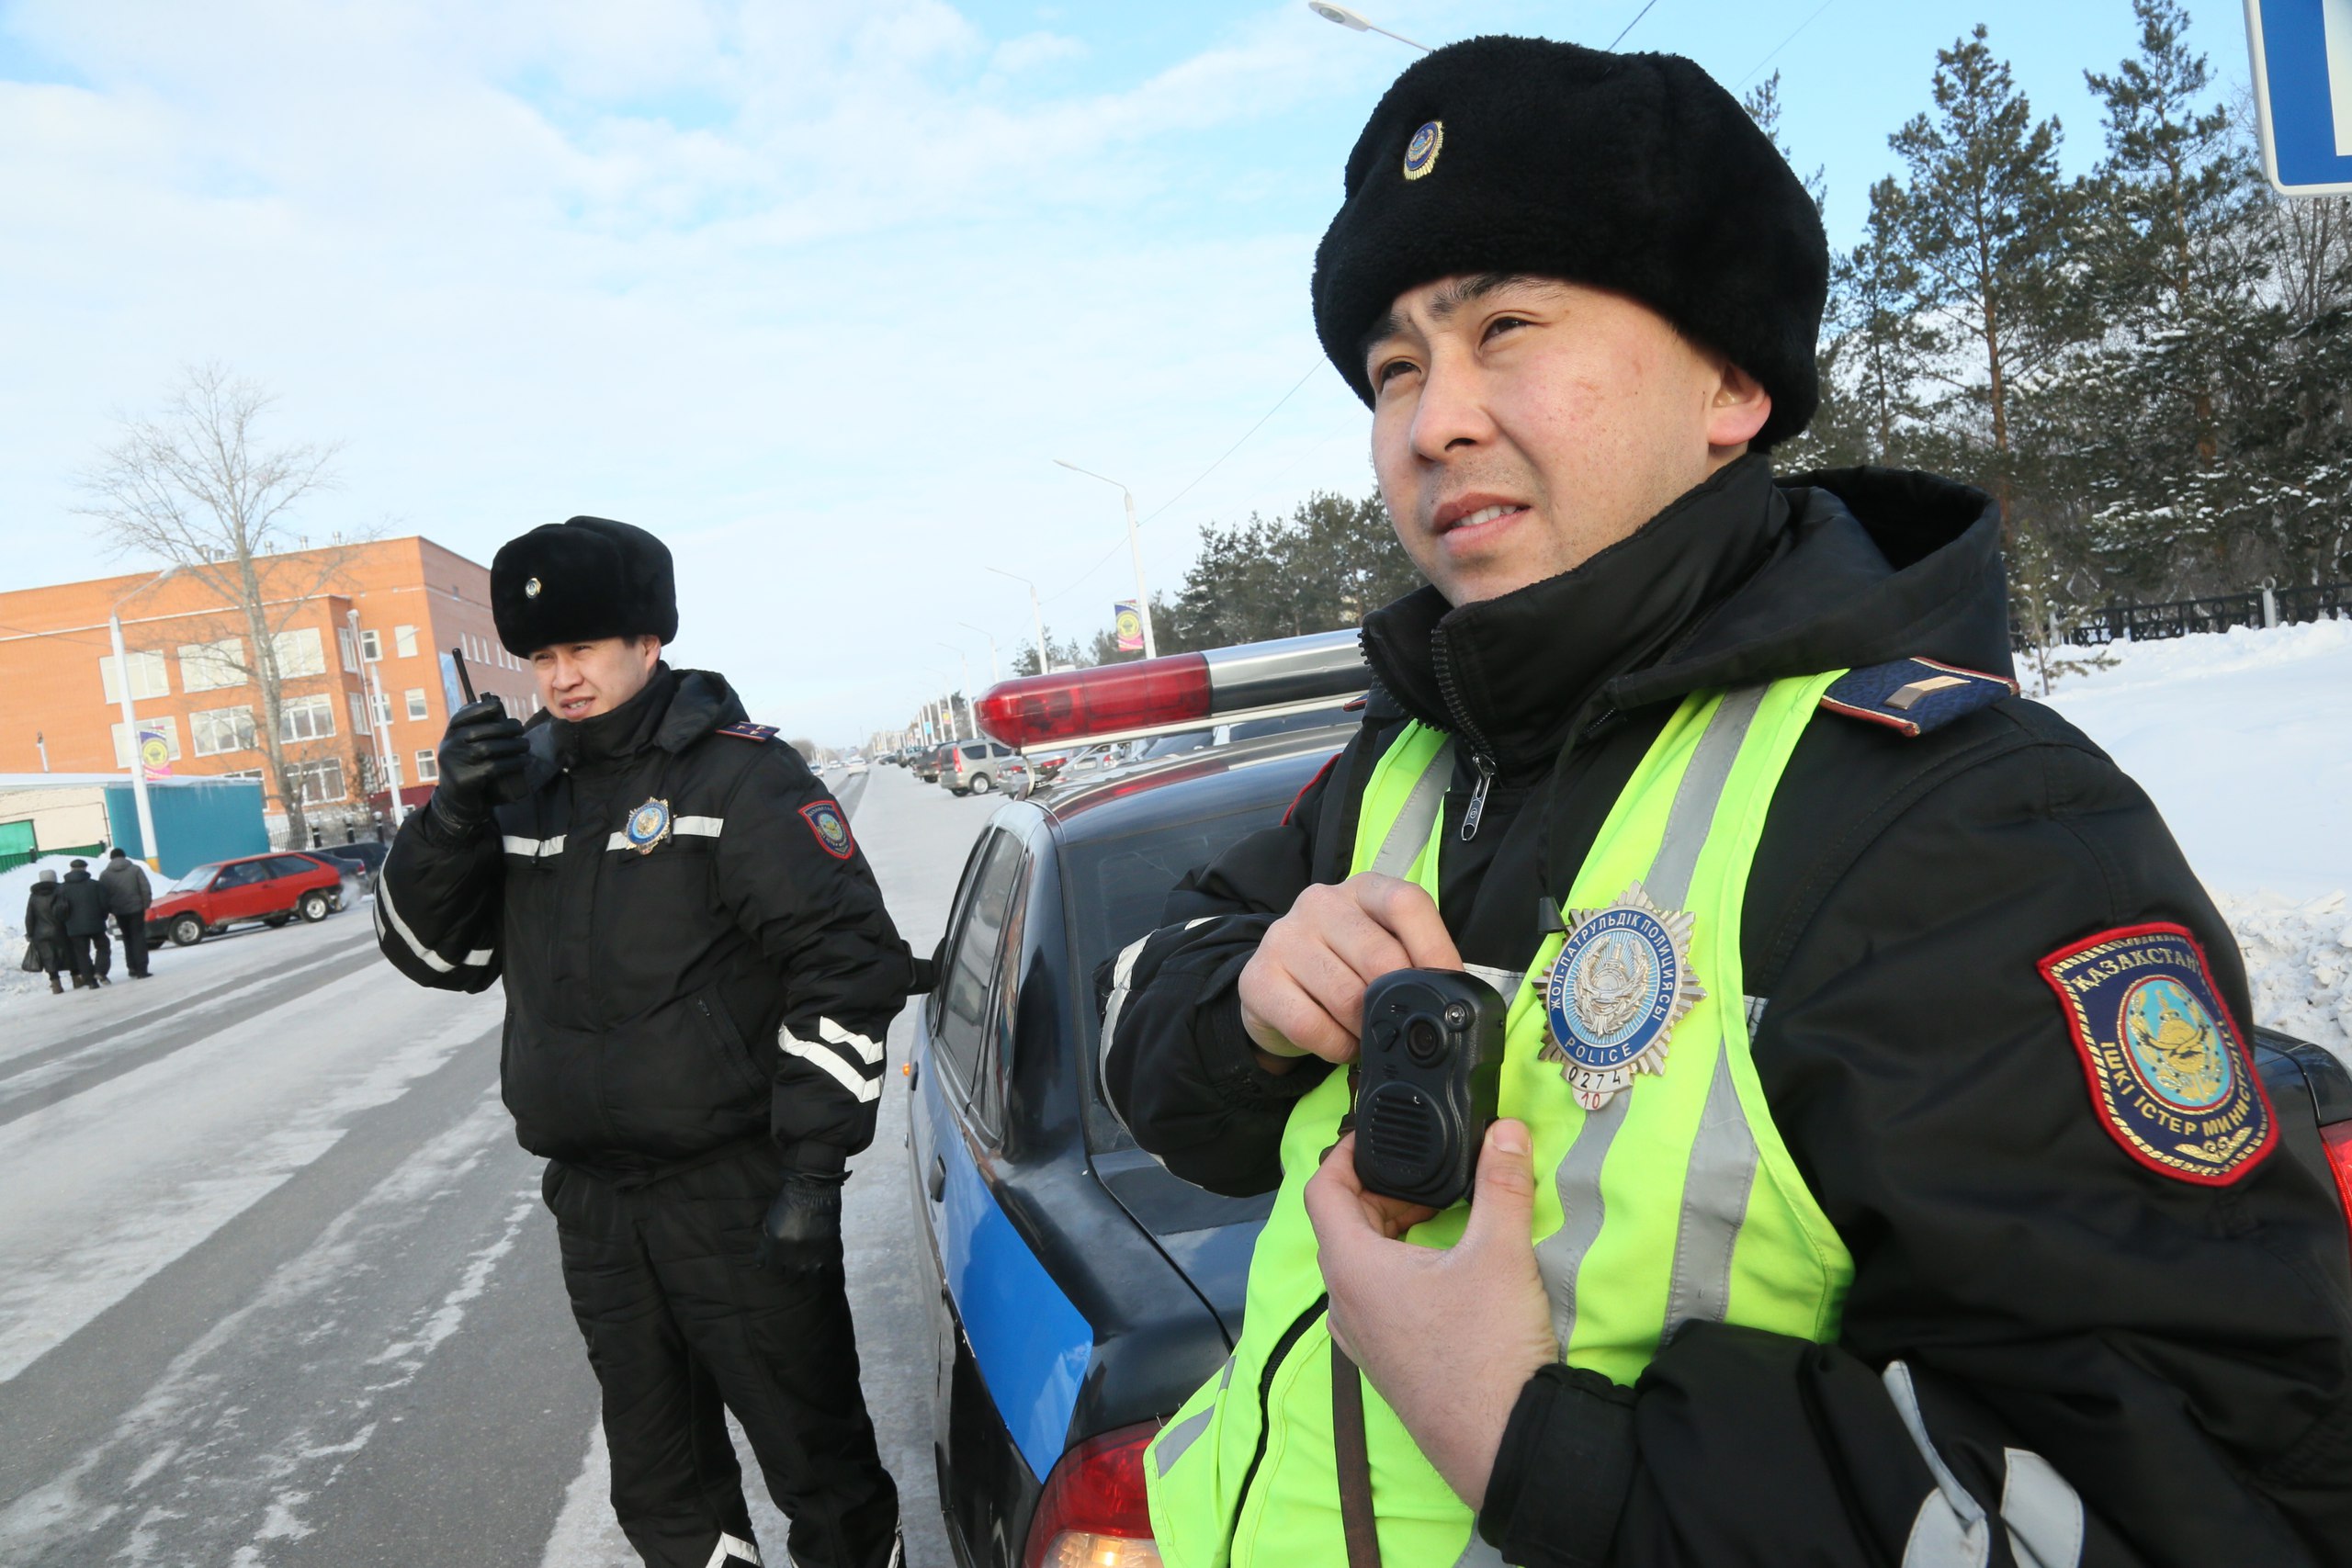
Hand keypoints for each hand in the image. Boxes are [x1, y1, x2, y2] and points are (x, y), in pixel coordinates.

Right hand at [430, 698, 528, 829]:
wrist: (457, 804)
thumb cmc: (468, 772)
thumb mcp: (464, 750)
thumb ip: (475, 735)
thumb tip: (501, 716)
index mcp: (449, 737)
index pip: (461, 716)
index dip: (480, 709)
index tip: (498, 707)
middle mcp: (449, 747)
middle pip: (480, 731)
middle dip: (504, 727)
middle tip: (521, 729)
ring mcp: (455, 763)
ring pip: (489, 748)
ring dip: (512, 745)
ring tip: (525, 745)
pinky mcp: (466, 779)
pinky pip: (494, 766)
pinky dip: (513, 763)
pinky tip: (523, 761)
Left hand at [759, 1170, 846, 1274]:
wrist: (813, 1189)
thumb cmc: (788, 1202)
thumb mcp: (769, 1223)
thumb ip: (764, 1246)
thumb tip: (758, 1266)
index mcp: (775, 1250)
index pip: (773, 1269)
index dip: (777, 1262)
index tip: (782, 1255)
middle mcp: (793, 1258)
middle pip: (791, 1273)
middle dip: (792, 1265)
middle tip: (798, 1252)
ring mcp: (813, 1257)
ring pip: (810, 1274)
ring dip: (810, 1266)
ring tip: (812, 1255)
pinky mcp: (831, 1252)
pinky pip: (830, 1269)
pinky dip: (828, 1264)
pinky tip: (826, 1255)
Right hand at [1238, 873, 1459, 1066]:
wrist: (1272, 990)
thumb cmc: (1340, 969)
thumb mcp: (1379, 951)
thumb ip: (1413, 961)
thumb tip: (1452, 998)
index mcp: (1362, 889)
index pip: (1406, 903)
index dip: (1436, 950)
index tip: (1448, 992)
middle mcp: (1319, 902)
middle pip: (1380, 957)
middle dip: (1398, 1003)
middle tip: (1402, 1025)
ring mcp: (1283, 937)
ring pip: (1346, 996)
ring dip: (1367, 1031)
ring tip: (1368, 1036)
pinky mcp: (1258, 978)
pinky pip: (1311, 1026)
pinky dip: (1336, 1047)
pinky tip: (1340, 1045)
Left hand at [1306, 1121, 1555, 1510]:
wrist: (1503, 1445)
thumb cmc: (1489, 1348)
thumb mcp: (1500, 1252)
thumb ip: (1502, 1183)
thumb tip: (1507, 1128)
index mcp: (1352, 1267)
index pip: (1321, 1190)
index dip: (1344, 1154)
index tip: (1376, 1136)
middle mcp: (1344, 1303)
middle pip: (1341, 1225)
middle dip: (1379, 1191)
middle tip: (1426, 1176)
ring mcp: (1360, 1339)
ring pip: (1357, 1265)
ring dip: (1388, 1232)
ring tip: (1437, 1216)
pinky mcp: (1384, 1363)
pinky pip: (1372, 1300)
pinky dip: (1396, 1270)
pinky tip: (1441, 1272)